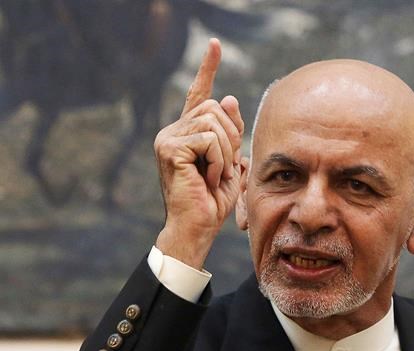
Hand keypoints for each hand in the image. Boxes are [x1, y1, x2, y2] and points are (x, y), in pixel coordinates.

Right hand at [154, 38, 243, 268]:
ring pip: (215, 123)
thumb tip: (228, 97)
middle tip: (225, 169)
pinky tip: (209, 179)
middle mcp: (173, 131)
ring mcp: (167, 138)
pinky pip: (210, 139)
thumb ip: (231, 133)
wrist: (198, 228)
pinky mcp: (169, 148)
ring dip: (226, 152)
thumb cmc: (213, 202)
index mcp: (188, 133)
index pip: (199, 94)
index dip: (208, 68)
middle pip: (216, 108)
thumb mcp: (231, 163)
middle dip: (232, 138)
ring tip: (216, 176)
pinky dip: (218, 161)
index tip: (215, 45)